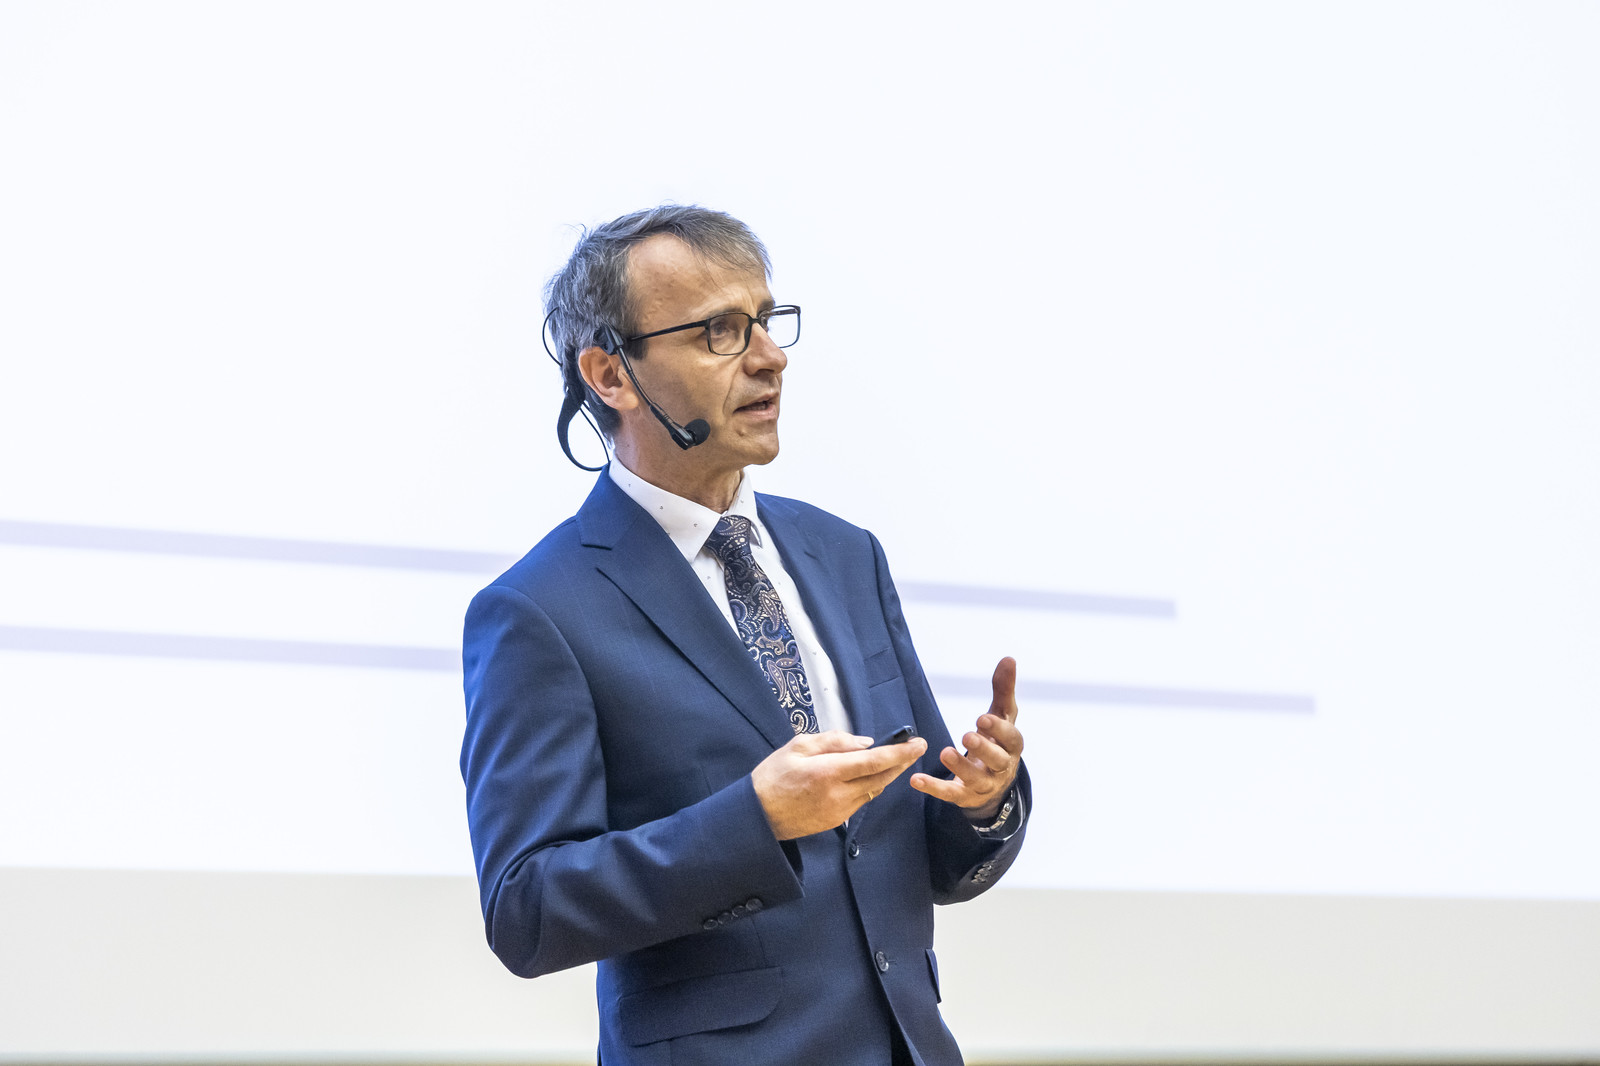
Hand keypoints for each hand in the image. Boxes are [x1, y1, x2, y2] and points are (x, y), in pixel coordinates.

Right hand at [751, 729, 927, 840]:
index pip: (874, 761)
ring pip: (874, 790)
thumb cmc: (773, 776)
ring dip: (888, 774)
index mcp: (827, 772)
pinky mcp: (836, 821)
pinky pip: (861, 800)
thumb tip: (865, 743)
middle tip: (916, 748)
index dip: (900, 752)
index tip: (917, 743)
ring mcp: (839, 811)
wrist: (757, 815)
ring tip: (896, 758)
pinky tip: (871, 775)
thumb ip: (833, 741)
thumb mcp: (798, 746)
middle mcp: (838, 794)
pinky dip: (871, 786)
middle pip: (882, 777)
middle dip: (902, 762)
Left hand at [910, 656, 1022, 821]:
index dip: (999, 729)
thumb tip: (1009, 658)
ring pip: (975, 779)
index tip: (983, 718)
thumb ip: (1003, 690)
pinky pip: (949, 794)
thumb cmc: (997, 742)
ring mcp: (983, 784)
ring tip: (945, 752)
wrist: (993, 785)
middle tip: (967, 735)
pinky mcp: (963, 796)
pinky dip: (933, 787)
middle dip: (984, 748)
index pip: (1012, 739)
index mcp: (1010, 747)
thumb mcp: (1002, 717)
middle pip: (998, 760)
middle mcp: (1001, 767)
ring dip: (960, 767)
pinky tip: (915, 779)